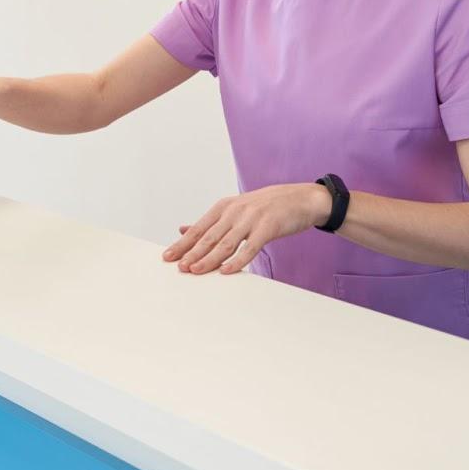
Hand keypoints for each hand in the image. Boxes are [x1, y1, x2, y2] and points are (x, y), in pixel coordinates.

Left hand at [160, 183, 329, 274]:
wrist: (300, 198)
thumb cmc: (266, 207)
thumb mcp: (235, 210)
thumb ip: (210, 222)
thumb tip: (183, 229)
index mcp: (224, 207)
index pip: (198, 228)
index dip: (183, 243)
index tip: (167, 256)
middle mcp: (234, 211)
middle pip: (208, 236)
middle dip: (191, 253)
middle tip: (178, 267)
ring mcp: (251, 218)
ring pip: (226, 243)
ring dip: (209, 259)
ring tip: (196, 270)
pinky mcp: (268, 227)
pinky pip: (250, 247)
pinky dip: (237, 260)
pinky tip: (226, 271)